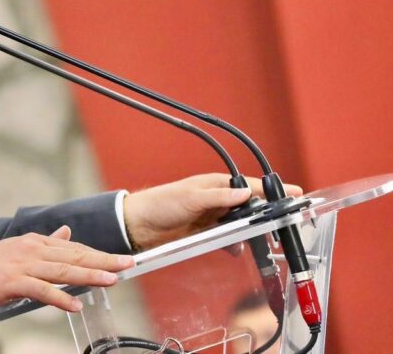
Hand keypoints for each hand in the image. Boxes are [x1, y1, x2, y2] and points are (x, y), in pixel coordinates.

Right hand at [0, 225, 133, 312]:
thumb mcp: (22, 248)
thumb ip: (47, 243)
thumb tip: (67, 232)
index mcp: (37, 241)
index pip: (74, 249)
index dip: (99, 254)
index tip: (120, 259)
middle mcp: (33, 249)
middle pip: (74, 257)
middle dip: (103, 261)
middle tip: (127, 264)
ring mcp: (23, 264)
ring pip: (62, 271)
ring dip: (88, 276)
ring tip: (110, 280)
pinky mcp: (14, 281)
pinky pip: (41, 290)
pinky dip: (60, 298)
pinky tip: (75, 305)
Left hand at [123, 173, 303, 250]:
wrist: (139, 225)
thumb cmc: (161, 203)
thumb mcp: (191, 198)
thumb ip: (219, 197)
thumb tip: (246, 193)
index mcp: (216, 185)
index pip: (251, 187)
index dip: (273, 191)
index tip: (297, 194)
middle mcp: (219, 200)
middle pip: (252, 208)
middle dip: (267, 217)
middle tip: (284, 226)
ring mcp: (215, 218)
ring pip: (244, 226)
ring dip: (252, 235)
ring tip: (263, 243)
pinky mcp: (209, 234)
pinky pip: (231, 240)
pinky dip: (236, 246)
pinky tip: (237, 251)